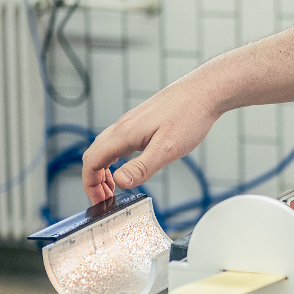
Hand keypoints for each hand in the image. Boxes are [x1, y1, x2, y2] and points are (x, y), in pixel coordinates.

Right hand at [82, 77, 223, 203]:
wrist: (204, 92)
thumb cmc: (189, 117)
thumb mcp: (167, 149)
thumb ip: (142, 167)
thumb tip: (119, 182)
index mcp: (124, 134)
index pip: (91, 161)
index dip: (90, 185)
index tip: (99, 201)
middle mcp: (123, 126)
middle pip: (93, 155)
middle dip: (93, 180)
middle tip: (105, 200)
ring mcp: (130, 123)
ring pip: (104, 147)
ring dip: (102, 170)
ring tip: (113, 189)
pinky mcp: (141, 123)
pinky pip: (117, 142)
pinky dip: (113, 159)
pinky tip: (125, 167)